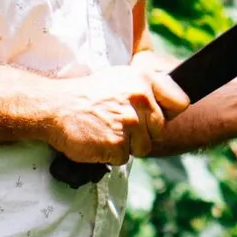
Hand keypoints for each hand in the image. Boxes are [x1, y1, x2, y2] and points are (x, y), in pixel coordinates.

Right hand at [38, 64, 190, 163]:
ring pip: (143, 147)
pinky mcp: (116, 143)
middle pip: (160, 129)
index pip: (180, 102)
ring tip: (107, 129)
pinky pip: (124, 158)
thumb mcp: (122, 78)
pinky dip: (111, 154)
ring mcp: (128, 122)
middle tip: (119, 123)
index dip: (169, 112)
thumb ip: (148, 88)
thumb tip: (175, 103)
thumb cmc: (89, 94)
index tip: (156, 114)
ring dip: (126, 145)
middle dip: (143, 132)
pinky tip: (98, 139)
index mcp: (144, 79)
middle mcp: (140, 99)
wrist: (56, 107)